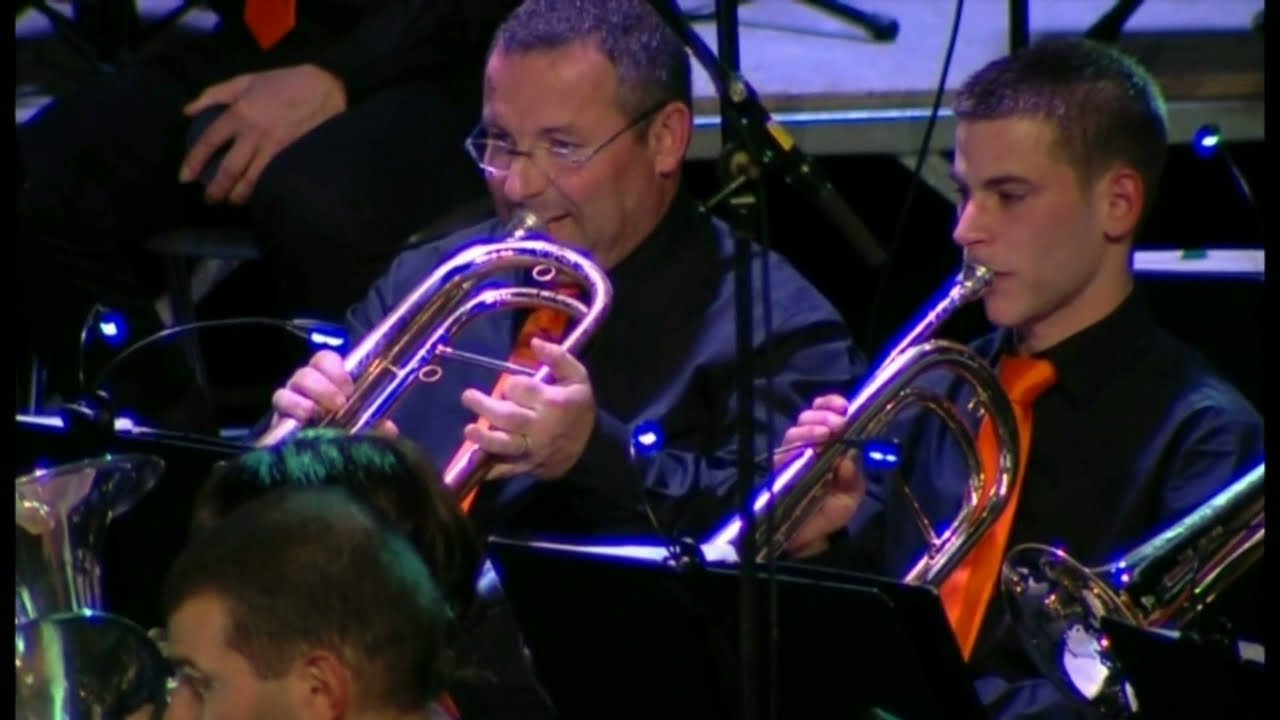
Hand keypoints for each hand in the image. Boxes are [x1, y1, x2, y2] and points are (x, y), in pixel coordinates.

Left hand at [179, 64, 346, 204]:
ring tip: (231, 202)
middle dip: (216, 190)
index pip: (209, 142)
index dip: (193, 162)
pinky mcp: (292, 156)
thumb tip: (188, 111)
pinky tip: (255, 196)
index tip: (184, 178)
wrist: (324, 88)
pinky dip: (260, 191)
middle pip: (228, 169)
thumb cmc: (283, 82)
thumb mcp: (245, 80)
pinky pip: (271, 179)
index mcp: (239, 112)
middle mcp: (254, 133)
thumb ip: (214, 94)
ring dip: (237, 196)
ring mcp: (274, 147)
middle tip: (209, 200)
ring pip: (251, 180)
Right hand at [270, 350, 396, 437]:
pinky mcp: (278, 418)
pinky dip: (292, 409)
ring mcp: (289, 401)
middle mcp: (305, 387)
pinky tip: (303, 421)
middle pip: (306, 372)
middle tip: (340, 403)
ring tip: (319, 413)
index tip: (349, 388)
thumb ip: (375, 425)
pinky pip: (279, 403)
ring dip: (306, 398)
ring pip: (290, 386)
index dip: (335, 369)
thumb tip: (390, 429)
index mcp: (327, 381)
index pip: (325, 359)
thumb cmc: (340, 436)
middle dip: (323, 385)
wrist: (314, 464)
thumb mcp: (362, 429)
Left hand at [459, 338, 595, 479]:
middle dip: (485, 406)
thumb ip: (559, 358)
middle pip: (508, 416)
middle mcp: (540, 426)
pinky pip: (506, 468)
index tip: (513, 387)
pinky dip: (491, 468)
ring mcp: (532, 449)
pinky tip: (476, 463)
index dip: (513, 386)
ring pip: (505, 444)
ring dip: (485, 438)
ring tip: (468, 430)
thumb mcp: (578, 378)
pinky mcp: (527, 465)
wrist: (591, 448)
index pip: (522, 389)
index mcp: (553, 402)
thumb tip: (535, 342)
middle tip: (467, 396)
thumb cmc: (578, 408)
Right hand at [776, 394, 864, 557]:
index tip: (844, 407)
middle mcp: (808, 445)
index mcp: (828, 443)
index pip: (826, 414)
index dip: (832, 405)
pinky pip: (781, 454)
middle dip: (822, 415)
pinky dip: (794, 449)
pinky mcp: (778, 471)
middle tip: (837, 423)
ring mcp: (791, 457)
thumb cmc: (831, 510)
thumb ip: (852, 477)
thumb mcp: (851, 495)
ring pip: (794, 432)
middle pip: (808, 417)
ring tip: (824, 433)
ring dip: (809, 428)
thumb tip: (848, 457)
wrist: (810, 537)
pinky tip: (806, 449)